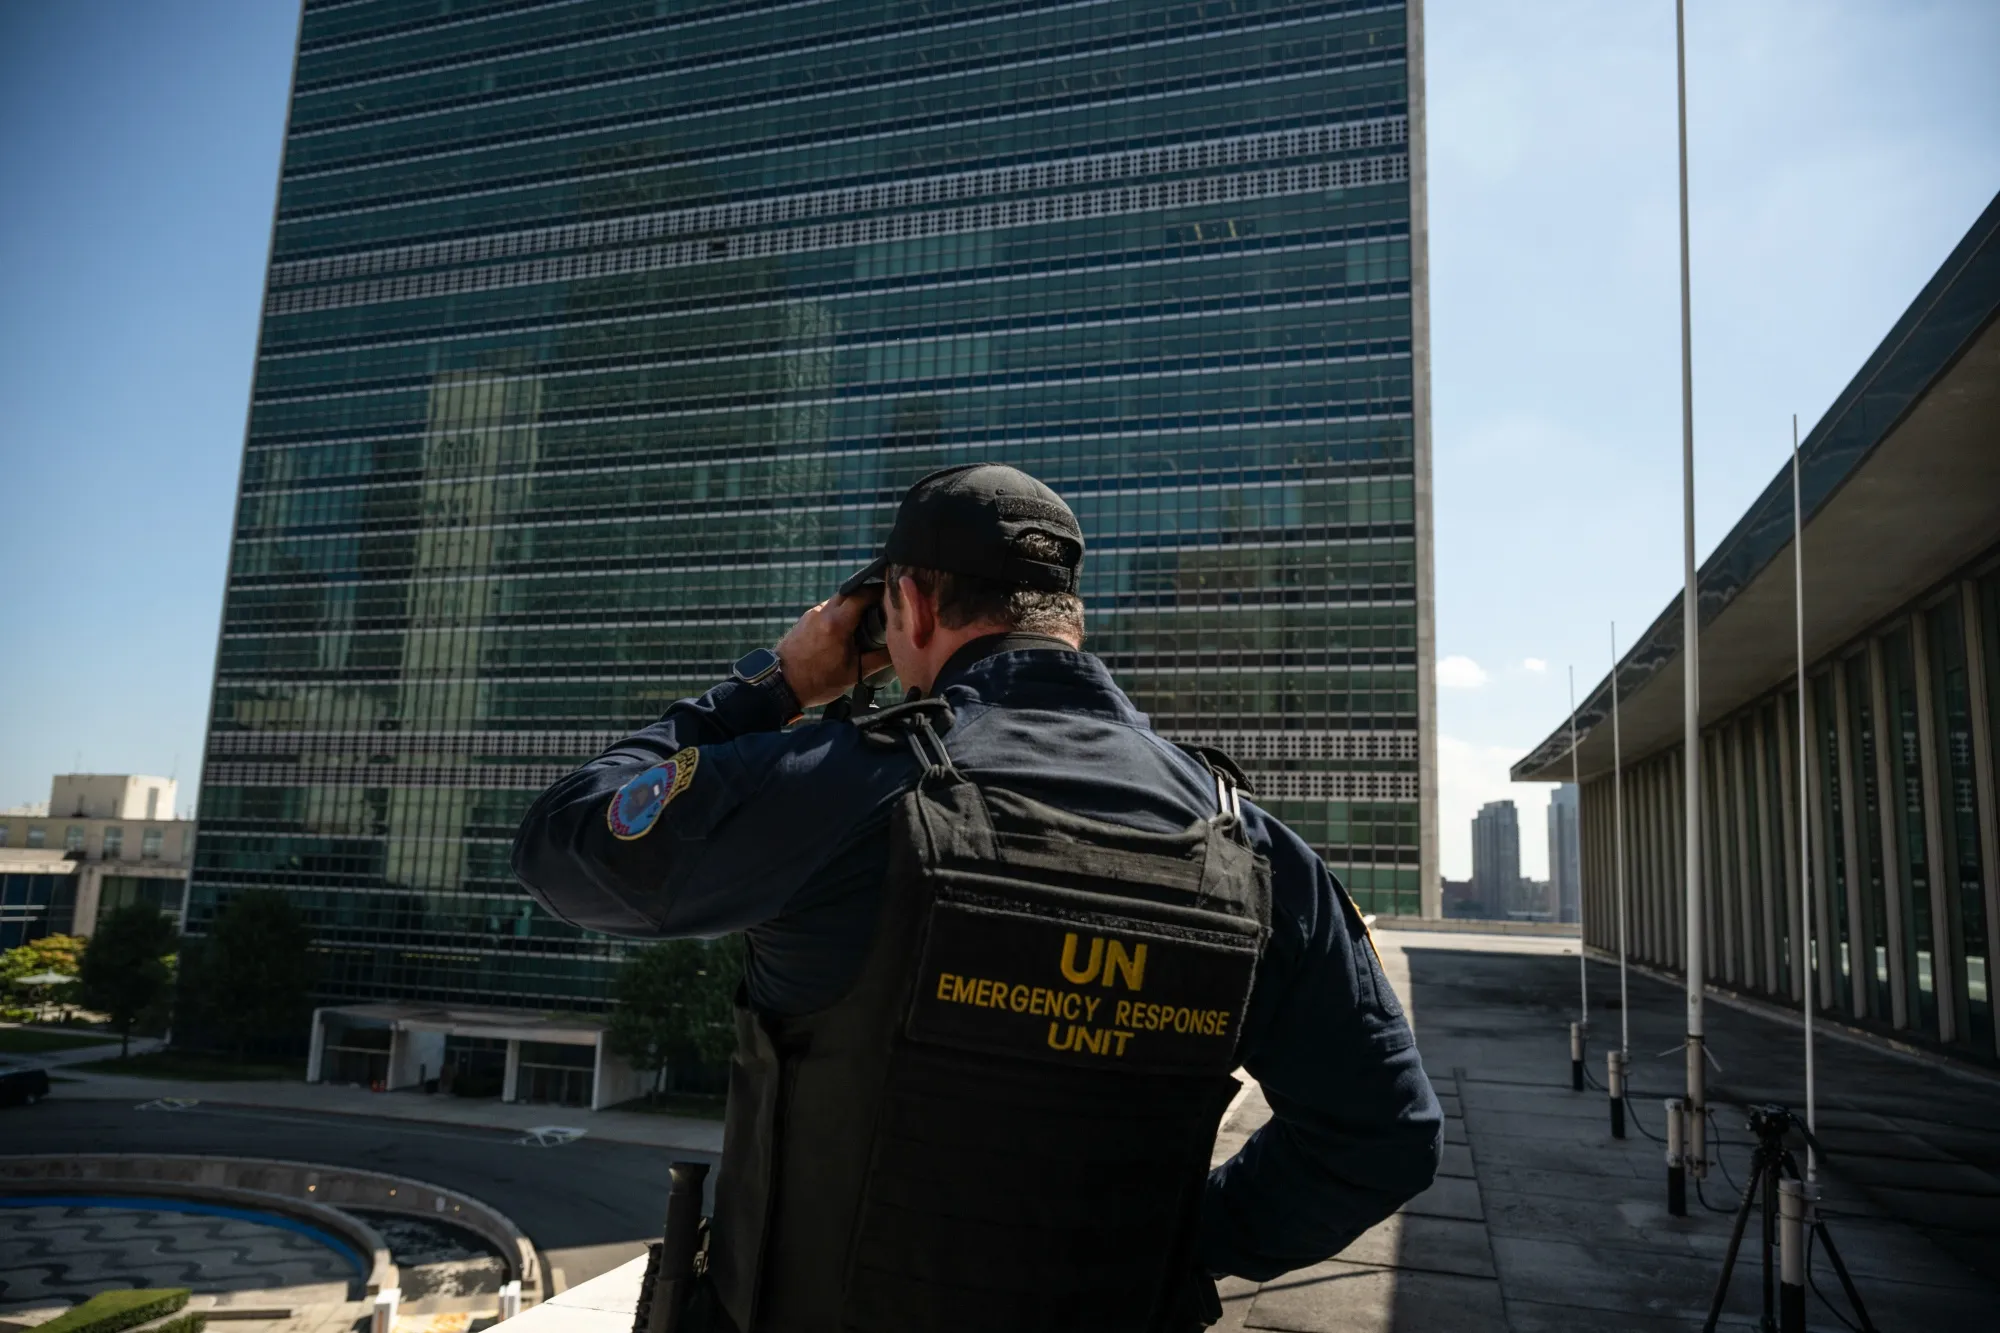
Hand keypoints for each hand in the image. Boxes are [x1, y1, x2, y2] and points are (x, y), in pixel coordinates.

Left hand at [775, 588, 891, 707]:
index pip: (863, 594)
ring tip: (868, 618)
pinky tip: (849, 627)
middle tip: (884, 606)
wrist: (781, 684)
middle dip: (869, 595)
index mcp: (837, 624)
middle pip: (851, 592)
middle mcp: (823, 613)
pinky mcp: (806, 618)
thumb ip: (879, 659)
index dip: (880, 592)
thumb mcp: (853, 673)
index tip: (893, 596)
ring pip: (839, 599)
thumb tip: (900, 649)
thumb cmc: (817, 682)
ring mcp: (812, 614)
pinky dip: (841, 612)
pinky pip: (828, 608)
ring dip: (854, 604)